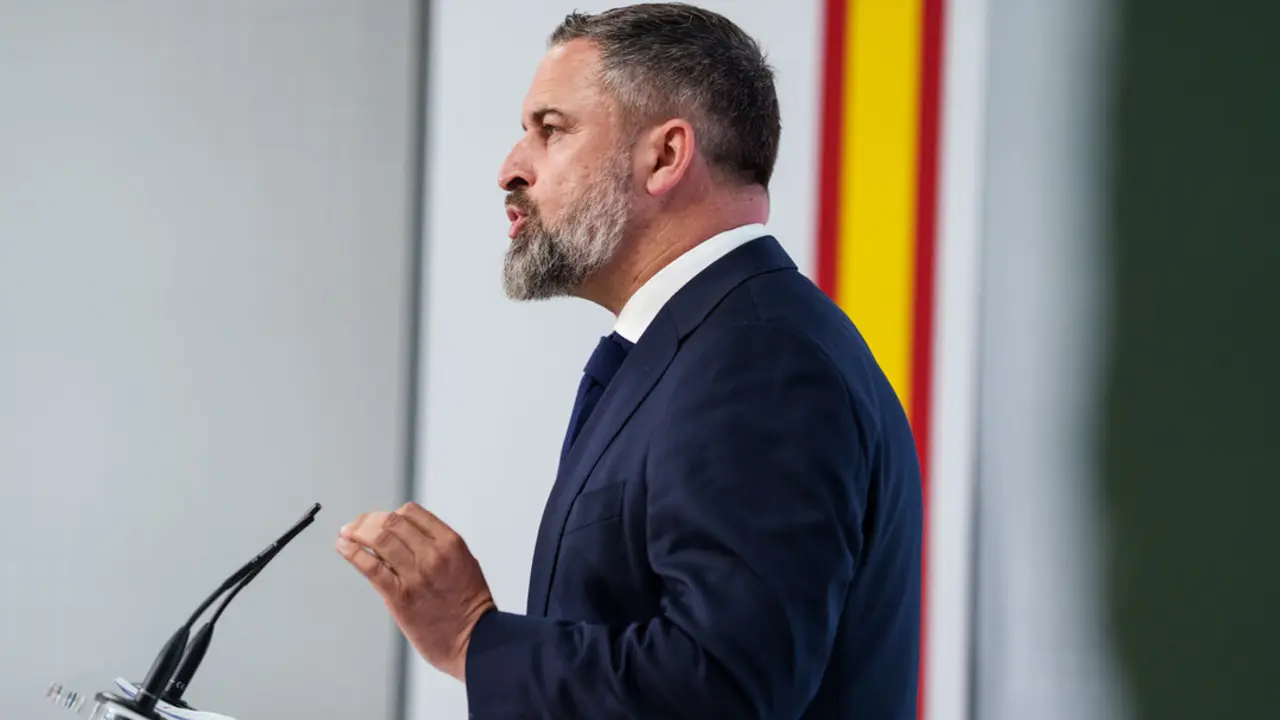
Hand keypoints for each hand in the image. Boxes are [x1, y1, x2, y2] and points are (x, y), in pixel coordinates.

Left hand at [335, 502, 495, 681]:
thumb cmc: (469, 605)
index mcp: (450, 543)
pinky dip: (353, 553)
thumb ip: (437, 546)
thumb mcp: (463, 562)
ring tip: (346, 534)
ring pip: (379, 539)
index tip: (378, 520)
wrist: (474, 640)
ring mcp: (416, 575)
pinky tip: (343, 547)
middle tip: (356, 526)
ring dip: (357, 532)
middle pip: (391, 522)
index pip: (411, 512)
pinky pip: (371, 567)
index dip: (390, 513)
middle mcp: (433, 554)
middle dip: (368, 520)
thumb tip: (402, 535)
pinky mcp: (400, 596)